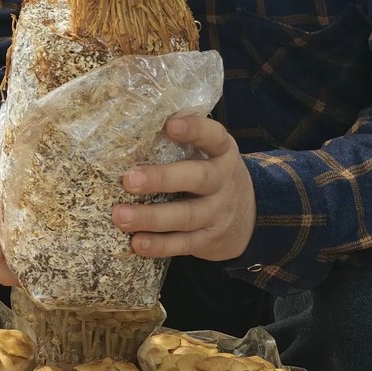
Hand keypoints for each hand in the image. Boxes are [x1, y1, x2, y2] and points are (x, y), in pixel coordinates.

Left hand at [112, 116, 257, 260]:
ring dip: (151, 217)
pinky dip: (159, 245)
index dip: (195, 129)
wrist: (250, 218)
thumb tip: (130, 125)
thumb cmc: (211, 174)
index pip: (214, 136)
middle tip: (129, 180)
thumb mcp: (209, 154)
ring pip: (186, 215)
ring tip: (120, 216)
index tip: (170, 125)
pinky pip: (184, 244)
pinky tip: (137, 243)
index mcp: (222, 153)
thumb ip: (182, 143)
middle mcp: (223, 182)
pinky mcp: (209, 239)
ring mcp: (218, 213)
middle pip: (198, 178)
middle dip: (162, 179)